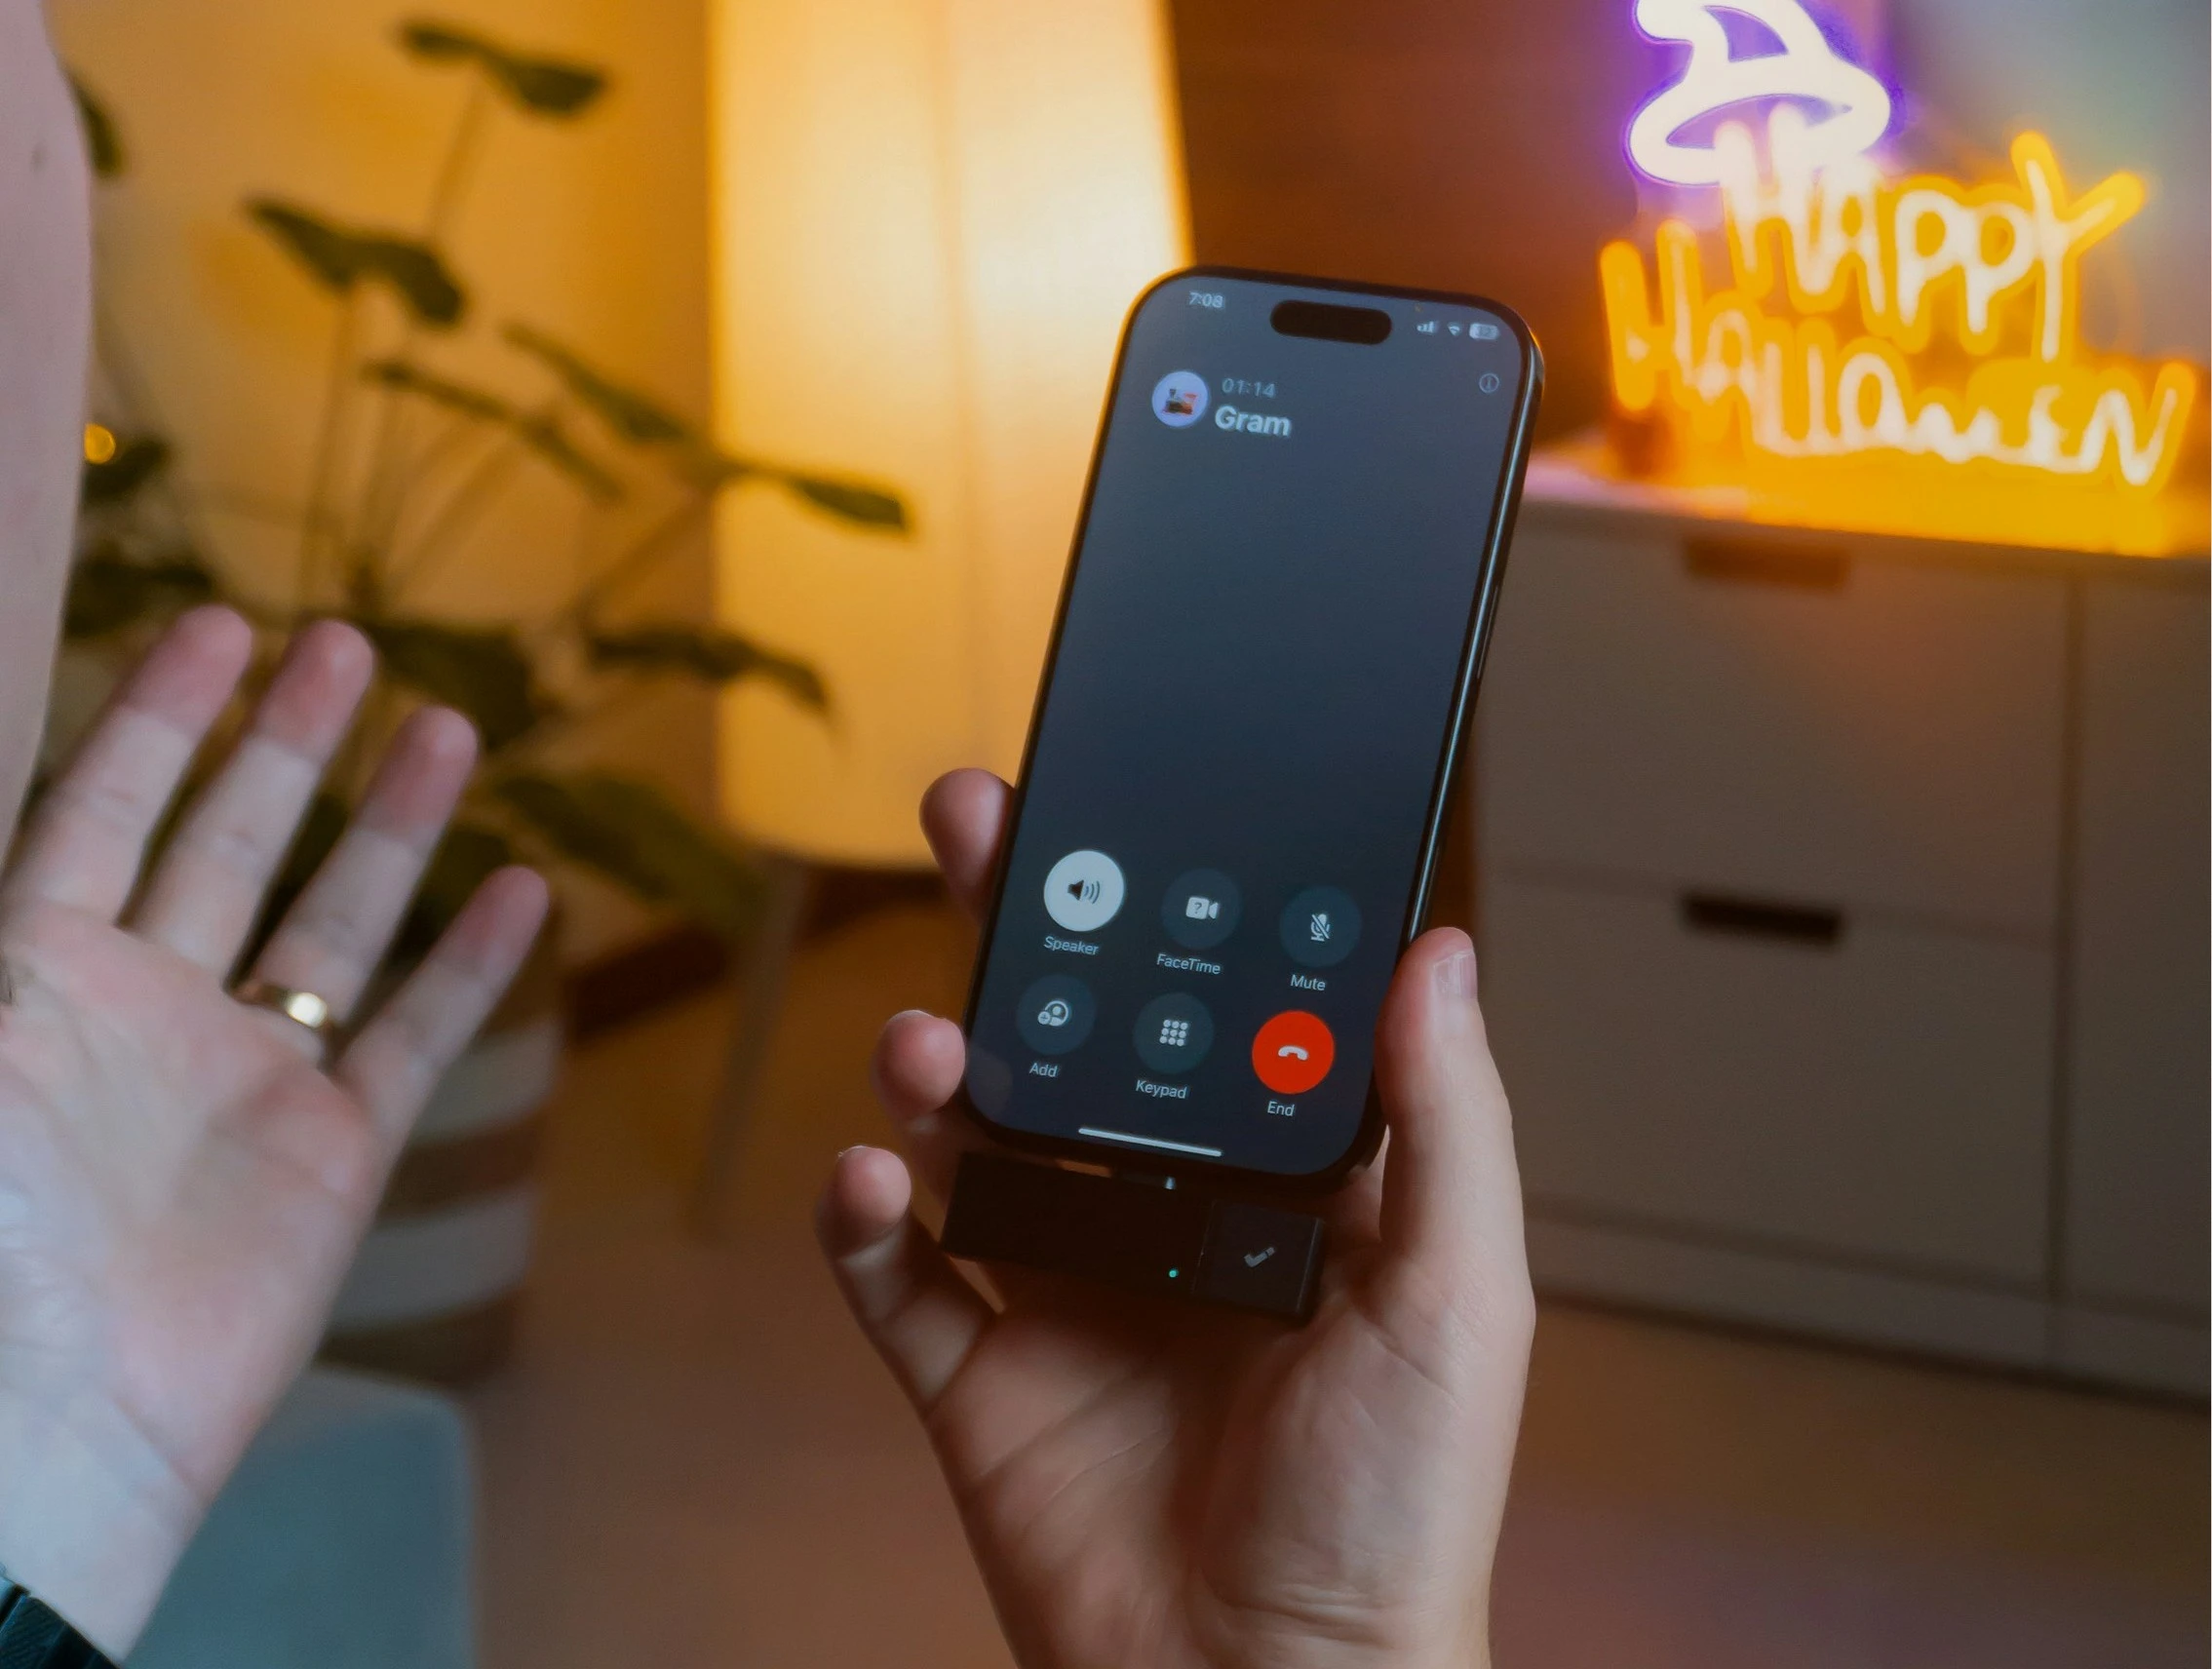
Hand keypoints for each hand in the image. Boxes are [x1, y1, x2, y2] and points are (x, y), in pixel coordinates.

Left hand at [0, 609, 546, 1654]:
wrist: (49, 1420)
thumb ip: (4, 933)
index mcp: (32, 970)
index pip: (102, 805)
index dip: (158, 712)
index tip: (221, 623)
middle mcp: (141, 1009)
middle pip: (226, 841)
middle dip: (285, 741)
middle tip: (342, 644)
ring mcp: (242, 1079)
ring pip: (332, 919)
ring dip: (388, 825)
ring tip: (445, 726)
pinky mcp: (329, 1153)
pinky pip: (412, 1036)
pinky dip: (467, 965)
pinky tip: (518, 887)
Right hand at [817, 770, 1533, 1668]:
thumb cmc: (1396, 1519)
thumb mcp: (1457, 1301)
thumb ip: (1445, 1122)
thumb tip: (1439, 950)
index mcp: (1287, 1189)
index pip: (1221, 1012)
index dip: (1175, 910)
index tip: (1135, 810)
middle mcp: (1172, 1220)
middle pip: (1081, 1042)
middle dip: (1025, 932)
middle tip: (977, 825)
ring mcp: (1070, 1294)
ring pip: (978, 1139)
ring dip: (937, 1072)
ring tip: (928, 1050)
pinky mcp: (983, 1379)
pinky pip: (900, 1279)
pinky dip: (864, 1222)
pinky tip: (869, 1180)